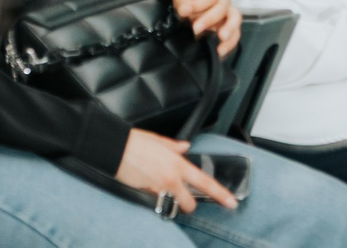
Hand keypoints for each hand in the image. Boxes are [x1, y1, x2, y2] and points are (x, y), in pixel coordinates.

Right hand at [116, 128, 236, 213]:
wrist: (114, 148)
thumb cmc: (134, 142)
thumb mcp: (158, 140)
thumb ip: (174, 146)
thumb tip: (185, 147)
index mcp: (178, 163)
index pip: (205, 182)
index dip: (220, 194)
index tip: (231, 202)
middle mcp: (171, 178)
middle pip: (190, 204)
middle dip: (188, 204)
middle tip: (184, 197)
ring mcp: (159, 189)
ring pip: (173, 205)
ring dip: (171, 202)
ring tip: (162, 191)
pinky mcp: (146, 196)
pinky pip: (156, 202)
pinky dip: (155, 198)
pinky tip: (148, 187)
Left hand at [171, 0, 240, 54]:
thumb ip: (185, 1)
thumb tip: (185, 10)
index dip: (199, 4)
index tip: (185, 11)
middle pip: (223, 7)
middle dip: (209, 19)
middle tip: (196, 28)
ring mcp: (228, 10)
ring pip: (235, 19)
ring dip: (229, 29)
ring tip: (221, 38)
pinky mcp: (229, 24)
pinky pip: (235, 33)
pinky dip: (230, 42)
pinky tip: (221, 50)